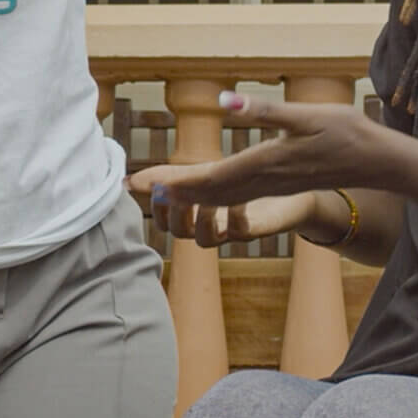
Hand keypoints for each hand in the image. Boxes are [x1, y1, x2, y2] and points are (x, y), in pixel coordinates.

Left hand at [128, 92, 398, 210]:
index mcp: (263, 163)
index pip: (208, 178)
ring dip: (185, 195)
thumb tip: (225, 100)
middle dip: (169, 192)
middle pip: (205, 193)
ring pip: (218, 197)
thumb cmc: (344, 132)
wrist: (375, 160)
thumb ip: (264, 110)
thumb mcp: (305, 114)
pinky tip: (199, 191)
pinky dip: (209, 194)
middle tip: (132, 189)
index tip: (143, 181)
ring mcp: (270, 184)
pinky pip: (234, 195)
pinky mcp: (277, 183)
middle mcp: (262, 179)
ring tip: (156, 191)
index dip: (173, 181)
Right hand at [131, 186, 315, 248]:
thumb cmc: (243, 187)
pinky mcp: (254, 230)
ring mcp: (230, 231)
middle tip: (180, 193)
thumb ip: (172, 179)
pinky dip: (235, 213)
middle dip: (175, 211)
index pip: (164, 223)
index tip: (161, 189)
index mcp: (195, 215)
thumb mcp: (205, 177)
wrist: (289, 194)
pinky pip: (240, 230)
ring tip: (209, 200)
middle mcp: (209, 227)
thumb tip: (128, 181)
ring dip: (201, 217)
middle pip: (179, 232)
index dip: (157, 209)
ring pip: (205, 239)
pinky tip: (240, 198)